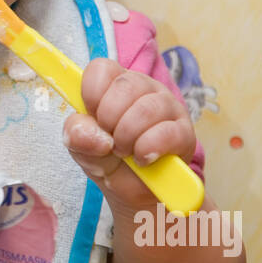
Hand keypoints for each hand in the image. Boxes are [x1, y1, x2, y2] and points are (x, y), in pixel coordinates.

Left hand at [62, 58, 198, 211]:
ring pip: (146, 109)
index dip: (91, 94)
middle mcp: (144, 88)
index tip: (93, 117)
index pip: (101, 69)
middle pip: (125, 86)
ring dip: (127, 137)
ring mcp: (168, 107)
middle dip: (109, 120)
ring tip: (125, 152)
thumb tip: (92, 134)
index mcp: (115, 84)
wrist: (134, 193)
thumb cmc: (108, 160)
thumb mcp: (82, 148)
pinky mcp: (185, 132)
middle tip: (110, 140)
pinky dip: (148, 149)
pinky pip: (167, 133)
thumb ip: (77, 136)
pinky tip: (143, 159)